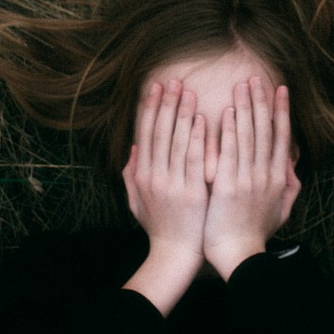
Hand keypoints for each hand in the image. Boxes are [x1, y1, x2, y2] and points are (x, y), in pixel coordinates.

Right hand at [122, 79, 209, 267]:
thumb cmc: (159, 226)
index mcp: (141, 174)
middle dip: (165, 103)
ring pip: (176, 141)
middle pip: (159, 132)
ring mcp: (172, 184)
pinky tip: (201, 119)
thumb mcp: (137, 200)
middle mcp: (153, 176)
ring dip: (181, 113)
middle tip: (172, 80)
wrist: (175, 254)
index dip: (149, 108)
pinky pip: (193, 159)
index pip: (145, 133)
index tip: (154, 87)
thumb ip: (132, 172)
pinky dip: (196, 137)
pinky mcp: (190, 192)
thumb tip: (135, 146)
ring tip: (187, 91)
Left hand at [202, 76, 300, 277]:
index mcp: (279, 178)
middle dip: (262, 101)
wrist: (240, 256)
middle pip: (266, 130)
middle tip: (257, 77)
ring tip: (243, 85)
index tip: (280, 90)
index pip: (281, 137)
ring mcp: (249, 179)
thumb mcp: (280, 211)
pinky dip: (232, 131)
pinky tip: (230, 111)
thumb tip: (293, 166)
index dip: (281, 111)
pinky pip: (231, 152)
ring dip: (247, 107)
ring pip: (250, 135)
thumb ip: (289, 187)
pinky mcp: (229, 186)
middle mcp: (267, 174)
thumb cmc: (255, 235)